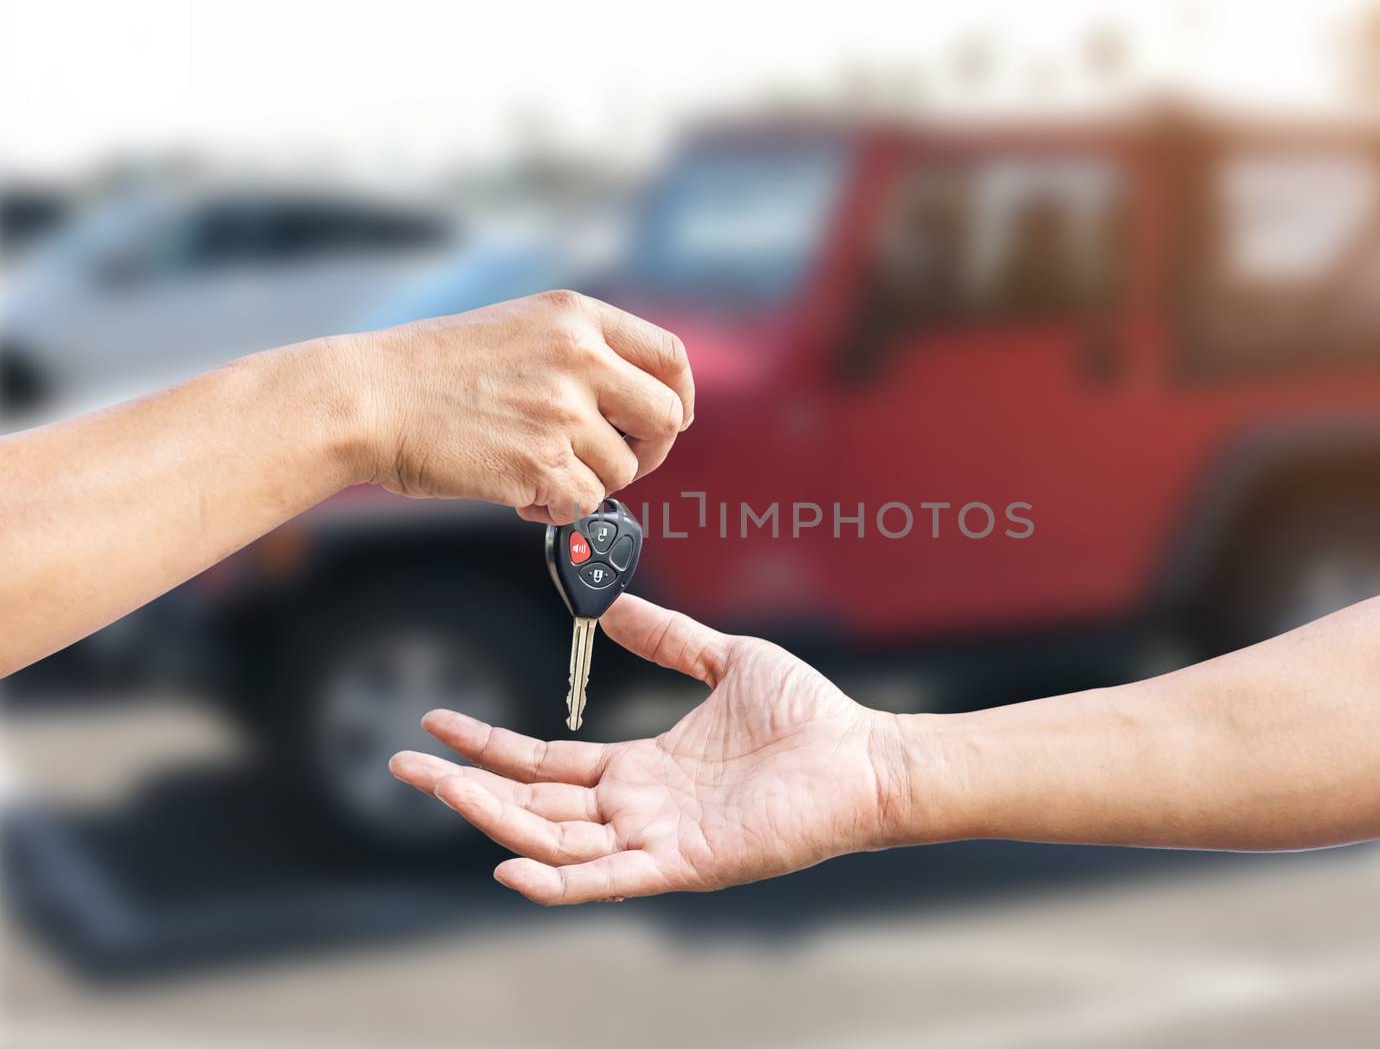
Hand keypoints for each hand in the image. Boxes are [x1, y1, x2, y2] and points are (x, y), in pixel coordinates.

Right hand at [343, 289, 693, 522]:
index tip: (668, 421)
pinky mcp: (540, 463)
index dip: (678, 398)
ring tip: (537, 471)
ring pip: (621, 470)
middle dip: (648, 452)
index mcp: (576, 316)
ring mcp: (561, 411)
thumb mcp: (518, 327)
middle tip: (614, 462)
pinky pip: (585, 504)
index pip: (669, 357)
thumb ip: (581, 354)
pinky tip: (523, 495)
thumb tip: (638, 405)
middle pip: (664, 418)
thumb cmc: (431, 371)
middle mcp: (578, 357)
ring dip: (587, 482)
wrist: (367, 398)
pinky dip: (559, 510)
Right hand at [389, 596, 905, 903]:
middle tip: (405, 762)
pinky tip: (509, 865)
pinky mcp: (687, 864)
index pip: (546, 764)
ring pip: (556, 841)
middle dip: (466, 786)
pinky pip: (610, 880)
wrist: (865, 755)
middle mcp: (638, 810)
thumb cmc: (807, 716)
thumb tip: (613, 605)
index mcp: (640, 768)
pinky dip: (558, 881)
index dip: (490, 745)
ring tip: (441, 788)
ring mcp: (658, 841)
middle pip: (533, 805)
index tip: (437, 720)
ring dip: (494, 820)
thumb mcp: (724, 659)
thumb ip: (667, 636)